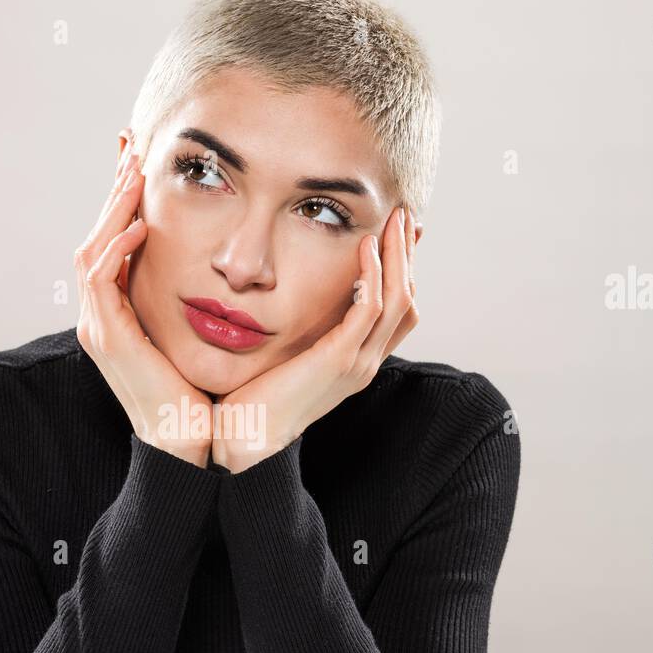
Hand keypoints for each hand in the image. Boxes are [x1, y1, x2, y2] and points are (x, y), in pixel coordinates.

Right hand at [75, 130, 213, 467]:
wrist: (189, 441)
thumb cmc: (201, 391)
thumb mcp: (197, 331)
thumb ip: (197, 295)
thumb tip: (227, 262)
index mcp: (118, 313)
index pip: (112, 243)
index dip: (122, 201)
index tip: (139, 160)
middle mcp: (101, 317)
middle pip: (95, 237)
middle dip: (114, 192)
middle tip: (132, 148)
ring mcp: (99, 327)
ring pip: (92, 251)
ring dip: (114, 209)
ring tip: (135, 174)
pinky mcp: (108, 338)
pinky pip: (101, 280)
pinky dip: (117, 248)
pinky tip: (141, 224)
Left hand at [211, 205, 418, 472]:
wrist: (243, 436)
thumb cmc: (252, 396)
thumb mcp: (287, 354)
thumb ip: (300, 328)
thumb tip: (290, 294)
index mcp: (357, 361)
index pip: (398, 310)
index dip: (404, 270)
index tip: (398, 233)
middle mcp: (366, 363)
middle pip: (408, 300)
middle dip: (409, 255)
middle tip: (404, 215)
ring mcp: (357, 364)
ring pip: (399, 300)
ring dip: (399, 256)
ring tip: (393, 220)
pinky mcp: (338, 361)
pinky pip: (368, 310)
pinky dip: (372, 275)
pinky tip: (365, 248)